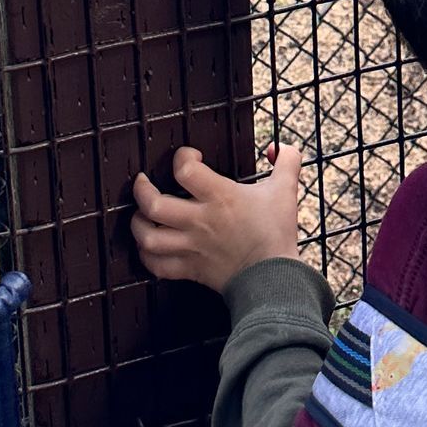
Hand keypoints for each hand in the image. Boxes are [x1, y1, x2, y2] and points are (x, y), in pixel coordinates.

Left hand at [130, 144, 304, 293]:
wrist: (274, 279)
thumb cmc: (276, 233)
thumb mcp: (286, 190)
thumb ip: (287, 161)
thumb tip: (279, 147)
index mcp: (220, 197)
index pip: (185, 171)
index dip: (182, 157)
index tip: (189, 157)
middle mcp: (200, 221)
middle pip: (154, 205)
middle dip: (141, 190)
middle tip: (142, 182)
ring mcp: (192, 247)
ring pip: (149, 237)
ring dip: (138, 224)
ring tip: (140, 214)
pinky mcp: (190, 269)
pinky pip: (157, 265)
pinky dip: (146, 255)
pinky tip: (149, 245)